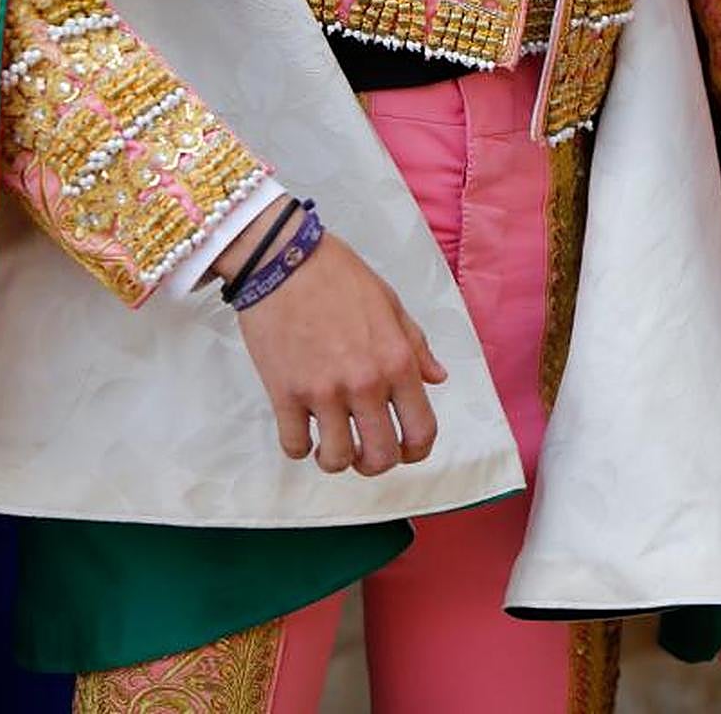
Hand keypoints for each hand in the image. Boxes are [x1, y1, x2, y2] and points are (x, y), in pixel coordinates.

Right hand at [215, 210, 446, 474]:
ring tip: (331, 442)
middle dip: (375, 463)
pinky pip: (294, 446)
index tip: (405, 450)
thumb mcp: (390, 303)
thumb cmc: (339, 275)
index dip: (417, 451)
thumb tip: (437, 378)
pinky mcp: (284, 394)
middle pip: (380, 457)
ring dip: (336, 459)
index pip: (421, 430)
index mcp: (397, 360)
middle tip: (365, 451)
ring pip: (337, 460)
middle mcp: (365, 383)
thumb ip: (415, 346)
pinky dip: (299, 447)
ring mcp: (323, 392)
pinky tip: (302, 429)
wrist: (283, 258)